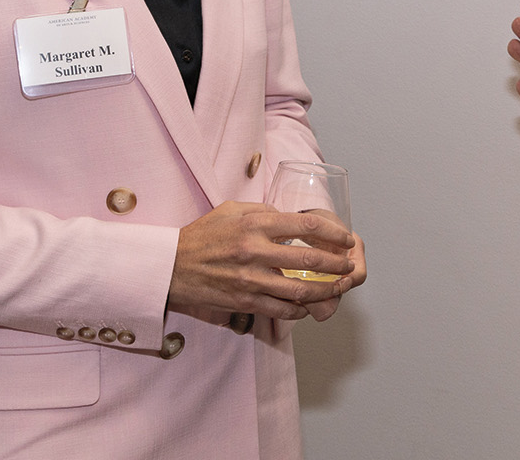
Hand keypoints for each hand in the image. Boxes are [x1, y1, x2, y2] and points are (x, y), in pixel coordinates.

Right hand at [168, 202, 361, 322]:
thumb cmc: (203, 234)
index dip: (333, 233)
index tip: (346, 237)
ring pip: (300, 290)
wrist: (170, 265)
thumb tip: (291, 217)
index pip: (306, 226)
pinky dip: (300, 309)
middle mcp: (255, 251)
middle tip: (349, 264)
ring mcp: (250, 280)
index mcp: (255, 224)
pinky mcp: (244, 301)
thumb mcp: (233, 210)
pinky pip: (281, 309)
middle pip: (310, 260)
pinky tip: (309, 306)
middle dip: (337, 264)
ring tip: (339, 287)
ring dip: (325, 290)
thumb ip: (264, 211)